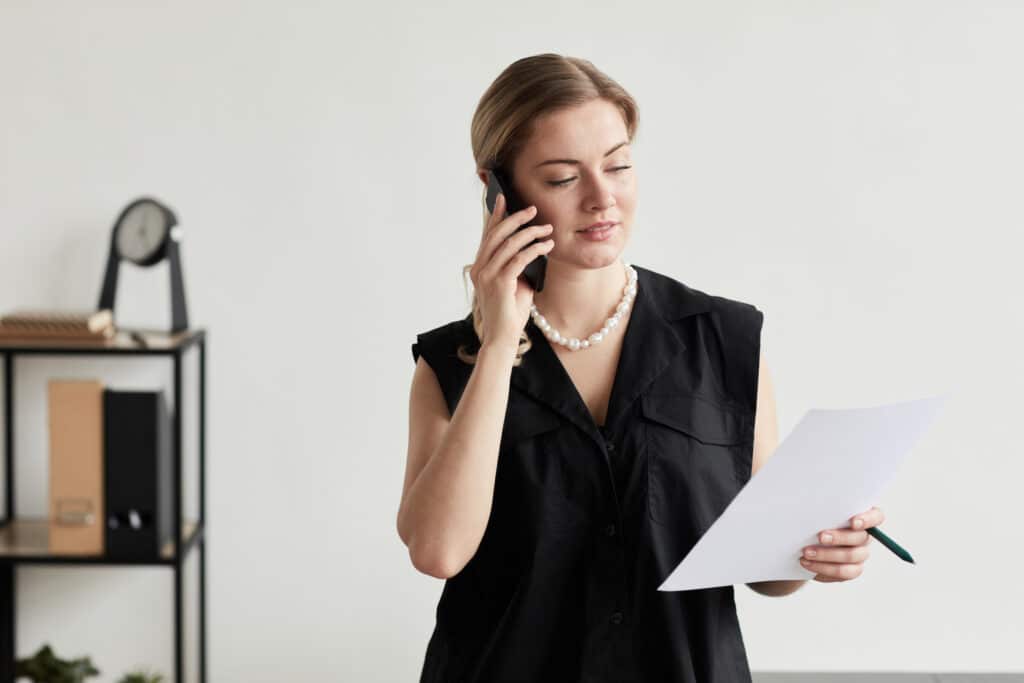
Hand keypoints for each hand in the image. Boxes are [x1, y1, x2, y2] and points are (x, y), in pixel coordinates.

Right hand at [470, 192, 554, 348]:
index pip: (487, 236)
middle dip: (515, 218)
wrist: (502, 338)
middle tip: (532, 209)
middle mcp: (479, 269)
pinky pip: (519, 259)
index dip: (495, 216)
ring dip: (530, 233)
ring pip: (509, 244)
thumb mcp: (513, 284)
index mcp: (479, 268)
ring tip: (547, 229)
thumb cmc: (509, 313)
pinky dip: (535, 249)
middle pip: (496, 234)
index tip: (503, 199)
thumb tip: (532, 248)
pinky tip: (547, 246)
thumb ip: (517, 265)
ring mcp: (487, 276)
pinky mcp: (499, 283)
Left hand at [799, 506, 885, 582]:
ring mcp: (860, 554)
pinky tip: (807, 562)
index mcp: (862, 517)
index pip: (876, 516)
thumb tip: (811, 507)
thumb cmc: (813, 520)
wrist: (805, 542)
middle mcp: (864, 536)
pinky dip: (823, 568)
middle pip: (860, 538)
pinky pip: (843, 572)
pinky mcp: (852, 570)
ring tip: (807, 552)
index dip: (867, 520)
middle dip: (839, 537)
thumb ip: (822, 509)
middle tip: (820, 537)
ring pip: (851, 556)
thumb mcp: (816, 511)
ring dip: (827, 555)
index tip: (853, 522)